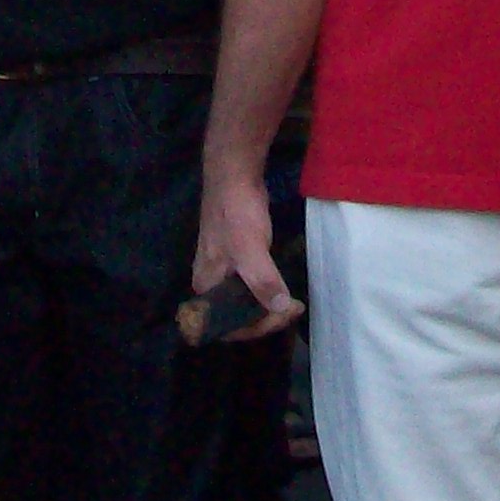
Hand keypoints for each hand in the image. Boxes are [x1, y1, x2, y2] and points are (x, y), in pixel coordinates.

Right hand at [192, 167, 302, 341]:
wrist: (234, 174)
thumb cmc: (236, 213)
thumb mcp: (249, 250)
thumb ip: (262, 281)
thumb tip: (280, 307)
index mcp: (206, 287)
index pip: (229, 325)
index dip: (258, 326)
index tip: (285, 314)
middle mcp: (210, 283)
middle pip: (236, 316)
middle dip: (265, 318)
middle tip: (293, 309)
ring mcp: (222, 269)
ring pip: (244, 300)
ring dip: (267, 306)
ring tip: (291, 303)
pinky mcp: (235, 257)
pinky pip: (249, 285)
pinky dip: (265, 290)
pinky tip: (281, 289)